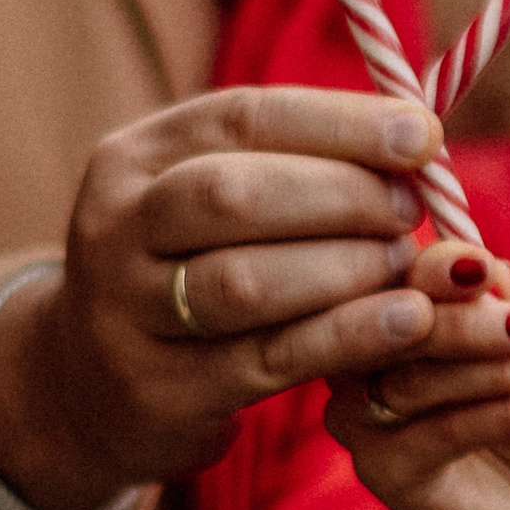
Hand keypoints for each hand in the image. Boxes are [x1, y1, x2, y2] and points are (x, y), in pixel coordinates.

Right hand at [0, 87, 443, 509]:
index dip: (342, 123)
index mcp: (133, 157)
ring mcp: (125, 315)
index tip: (421, 135)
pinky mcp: (158, 392)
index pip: (243, 117)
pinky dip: (347, 337)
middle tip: (409, 210)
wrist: (87, 384)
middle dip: (343, 195)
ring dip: (346, 268)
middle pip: (236, 196)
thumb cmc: (186, 268)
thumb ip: (292, 164)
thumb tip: (416, 138)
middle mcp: (115, 228)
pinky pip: (265, 359)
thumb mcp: (208, 201)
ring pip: (246, 282)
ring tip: (404, 264)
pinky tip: (407, 322)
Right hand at [323, 241, 509, 509]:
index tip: (483, 270)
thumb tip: (485, 265)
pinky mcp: (379, 470)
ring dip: (497, 372)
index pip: (396, 274)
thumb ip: (499, 305)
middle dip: (468, 323)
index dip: (439, 270)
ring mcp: (358, 413)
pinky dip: (501, 415)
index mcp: (389, 302)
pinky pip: (436, 435)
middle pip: (393, 325)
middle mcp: (357, 352)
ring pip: (413, 382)